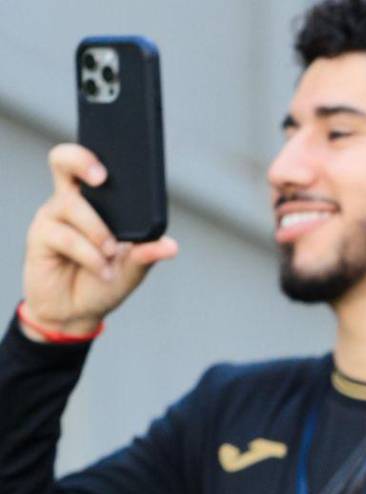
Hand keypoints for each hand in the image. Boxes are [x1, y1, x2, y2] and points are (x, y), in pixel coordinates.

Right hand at [20, 143, 177, 338]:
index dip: (95, 153)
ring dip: (99, 233)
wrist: (76, 313)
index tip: (115, 160)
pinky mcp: (40, 237)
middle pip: (64, 162)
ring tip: (111, 256)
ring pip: (74, 206)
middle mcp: (71, 203)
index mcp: (96, 202)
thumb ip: (146, 254)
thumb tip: (170, 245)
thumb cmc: (103, 283)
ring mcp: (53, 218)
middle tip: (102, 178)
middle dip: (82, 161)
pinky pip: (67, 237)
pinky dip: (90, 256)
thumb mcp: (132, 270)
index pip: (90, 164)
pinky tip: (102, 271)